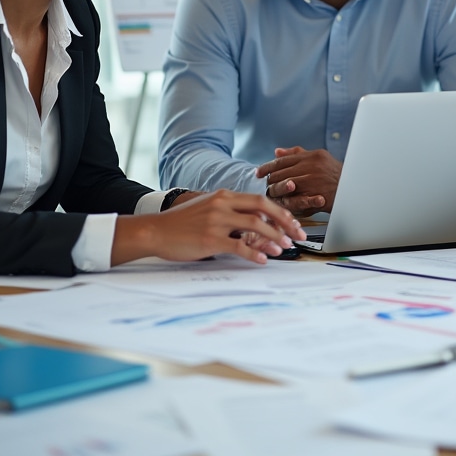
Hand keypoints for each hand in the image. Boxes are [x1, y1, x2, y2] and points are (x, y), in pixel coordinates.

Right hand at [112, 189, 305, 265]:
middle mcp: (223, 204)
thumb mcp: (209, 208)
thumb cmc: (183, 222)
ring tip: (284, 248)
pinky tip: (262, 260)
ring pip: (254, 226)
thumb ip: (231, 211)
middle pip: (263, 208)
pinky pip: (238, 245)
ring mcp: (216, 221)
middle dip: (285, 222)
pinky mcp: (210, 239)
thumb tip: (257, 222)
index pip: (260, 200)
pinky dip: (253, 253)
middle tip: (298, 235)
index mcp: (225, 196)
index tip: (294, 223)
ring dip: (273, 238)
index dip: (281, 212)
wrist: (156, 230)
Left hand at [255, 146, 341, 214]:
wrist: (352, 189)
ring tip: (272, 194)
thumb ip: (297, 153)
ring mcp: (313, 181)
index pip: (283, 160)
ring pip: (284, 186)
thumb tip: (277, 152)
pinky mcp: (314, 195)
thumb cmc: (336, 174)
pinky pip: (295, 199)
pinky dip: (287, 201)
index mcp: (312, 156)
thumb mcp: (319, 158)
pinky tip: (282, 203)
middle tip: (265, 185)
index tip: (258, 172)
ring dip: (276, 191)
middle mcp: (312, 166)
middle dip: (270, 180)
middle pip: (281, 173)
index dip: (268, 166)